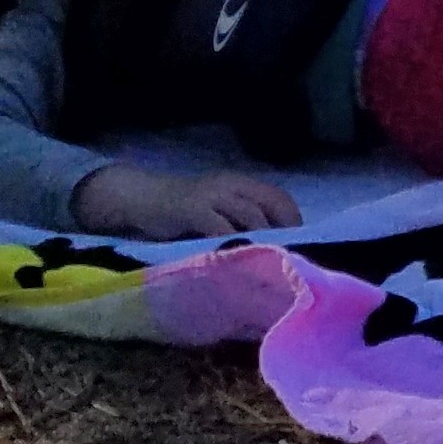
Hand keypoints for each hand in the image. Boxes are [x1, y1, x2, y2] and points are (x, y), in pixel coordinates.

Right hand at [71, 164, 304, 238]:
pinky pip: (219, 227)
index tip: (301, 242)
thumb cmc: (182, 210)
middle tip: (292, 254)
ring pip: (250, 215)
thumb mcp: (217, 208)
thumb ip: (240, 220)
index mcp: (239, 183)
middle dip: (285, 229)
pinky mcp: (192, 210)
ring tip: (273, 260)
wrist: (141, 198)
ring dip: (264, 237)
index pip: (278, 197)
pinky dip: (233, 243)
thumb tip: (271, 244)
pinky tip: (239, 259)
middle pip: (270, 204)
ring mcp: (211, 196)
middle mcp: (229, 185)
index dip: (293, 219)